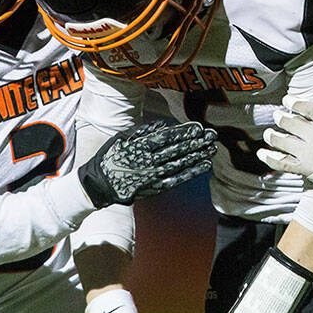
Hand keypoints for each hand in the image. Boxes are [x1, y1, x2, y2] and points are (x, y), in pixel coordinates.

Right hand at [78, 120, 216, 207]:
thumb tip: (162, 125)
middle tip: (212, 135)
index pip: (168, 137)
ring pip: (180, 164)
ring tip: (212, 148)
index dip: (185, 132)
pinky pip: (177, 179)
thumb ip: (142, 131)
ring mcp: (154, 175)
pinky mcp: (155, 187)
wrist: (100, 184)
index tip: (199, 127)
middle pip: (178, 150)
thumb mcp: (121, 138)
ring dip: (198, 156)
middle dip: (196, 142)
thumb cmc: (110, 157)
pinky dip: (191, 172)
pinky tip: (204, 166)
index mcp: (141, 146)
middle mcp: (150, 161)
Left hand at [256, 91, 312, 199]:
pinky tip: (262, 154)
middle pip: (292, 123)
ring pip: (284, 142)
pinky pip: (283, 162)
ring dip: (273, 136)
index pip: (307, 108)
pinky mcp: (306, 168)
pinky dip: (270, 158)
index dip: (294, 103)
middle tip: (276, 115)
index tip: (286, 100)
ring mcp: (310, 153)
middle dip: (281, 118)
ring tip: (268, 133)